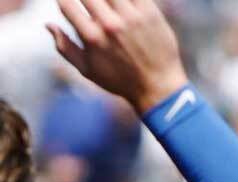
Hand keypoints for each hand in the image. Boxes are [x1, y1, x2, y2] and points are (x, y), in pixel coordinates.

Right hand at [47, 0, 187, 112]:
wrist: (159, 87)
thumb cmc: (120, 81)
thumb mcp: (87, 71)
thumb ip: (65, 47)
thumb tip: (48, 24)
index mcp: (91, 37)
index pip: (66, 3)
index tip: (69, 2)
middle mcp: (110, 24)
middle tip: (90, 5)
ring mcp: (132, 17)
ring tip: (107, 6)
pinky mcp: (151, 13)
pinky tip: (124, 3)